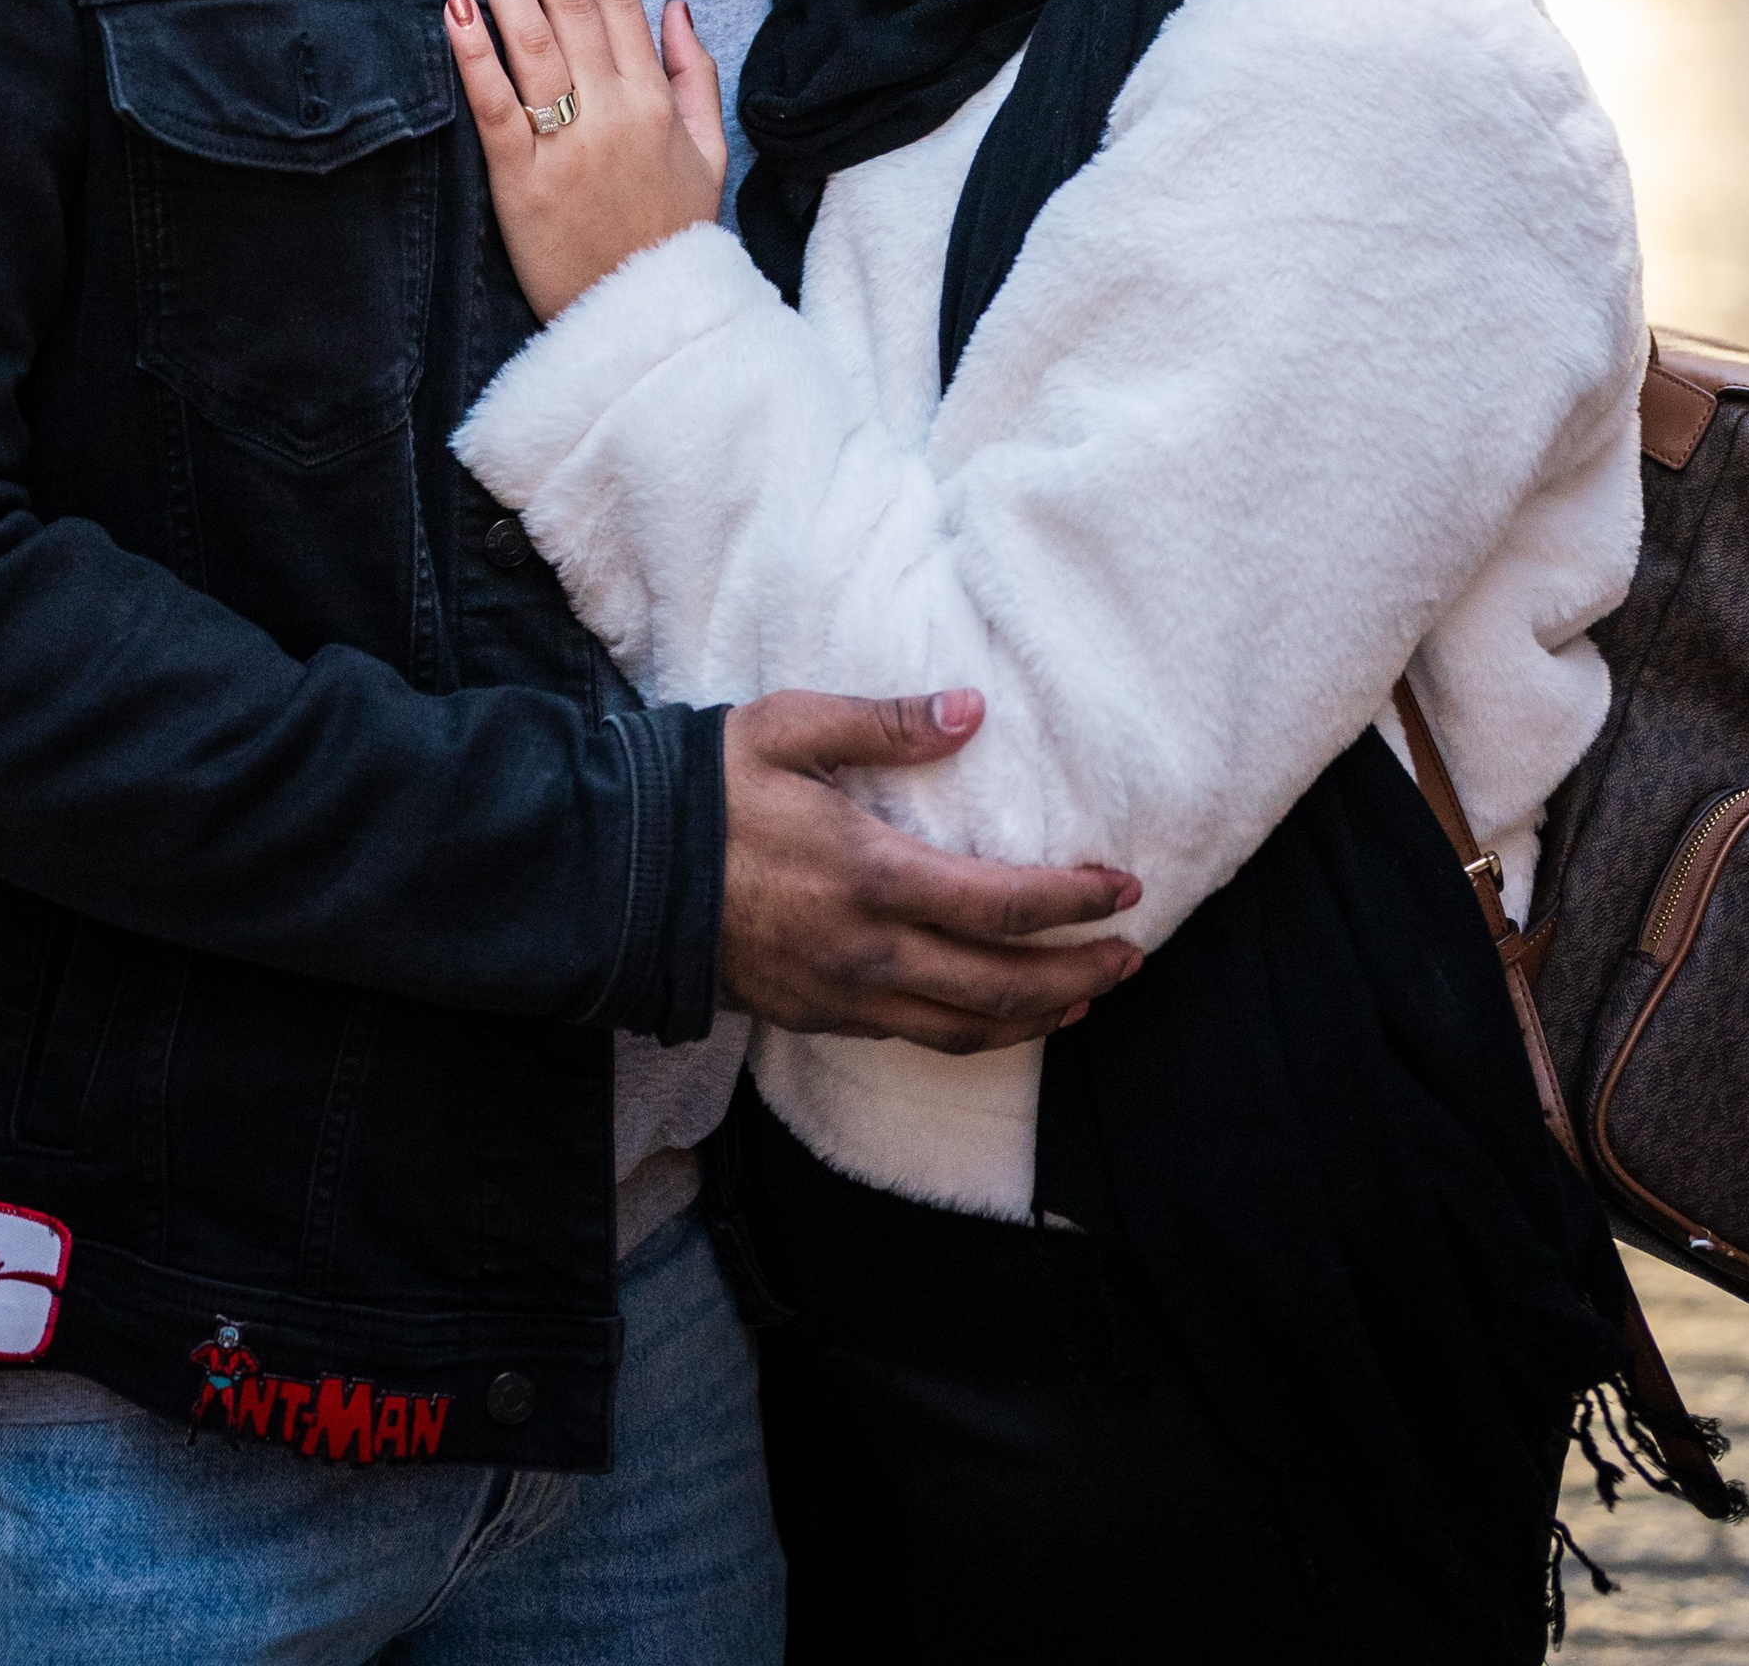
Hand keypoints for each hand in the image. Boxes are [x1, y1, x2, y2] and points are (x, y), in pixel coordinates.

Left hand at [444, 0, 727, 320]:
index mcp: (656, 99)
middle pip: (572, 5)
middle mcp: (614, 110)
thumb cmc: (670, 236)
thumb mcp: (707, 152)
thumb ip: (694, 75)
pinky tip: (456, 9)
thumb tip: (675, 7)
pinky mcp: (524, 183)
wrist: (648, 323)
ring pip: (533, 42)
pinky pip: (498, 108)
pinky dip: (476, 57)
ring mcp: (568, 145)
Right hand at [721, 687, 1142, 1053]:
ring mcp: (841, 995)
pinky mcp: (816, 1018)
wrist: (616, 873)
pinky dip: (972, 1032)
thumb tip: (971, 710)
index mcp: (871, 874)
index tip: (1125, 889)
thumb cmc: (706, 787)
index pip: (1003, 904)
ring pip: (962, 1028)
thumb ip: (886, 724)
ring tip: (1085, 998)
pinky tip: (995, 1016)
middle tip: (1132, 957)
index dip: (1075, 902)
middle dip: (1078, 974)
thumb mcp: (790, 728)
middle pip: (1001, 986)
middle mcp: (867, 950)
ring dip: (1036, 1017)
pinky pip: (913, 1036)